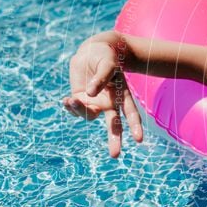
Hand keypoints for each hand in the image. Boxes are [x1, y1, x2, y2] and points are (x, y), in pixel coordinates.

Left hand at [62, 32, 142, 157]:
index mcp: (121, 94)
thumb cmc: (105, 56)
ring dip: (80, 111)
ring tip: (70, 100)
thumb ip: (100, 79)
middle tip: (115, 156)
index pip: (130, 112)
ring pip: (90, 116)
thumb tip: (90, 93)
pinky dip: (70, 106)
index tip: (139, 139)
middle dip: (115, 140)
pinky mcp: (81, 98)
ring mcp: (95, 102)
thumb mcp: (106, 64)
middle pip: (114, 124)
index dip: (134, 125)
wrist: (93, 50)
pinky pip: (75, 108)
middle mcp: (109, 102)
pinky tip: (66, 100)